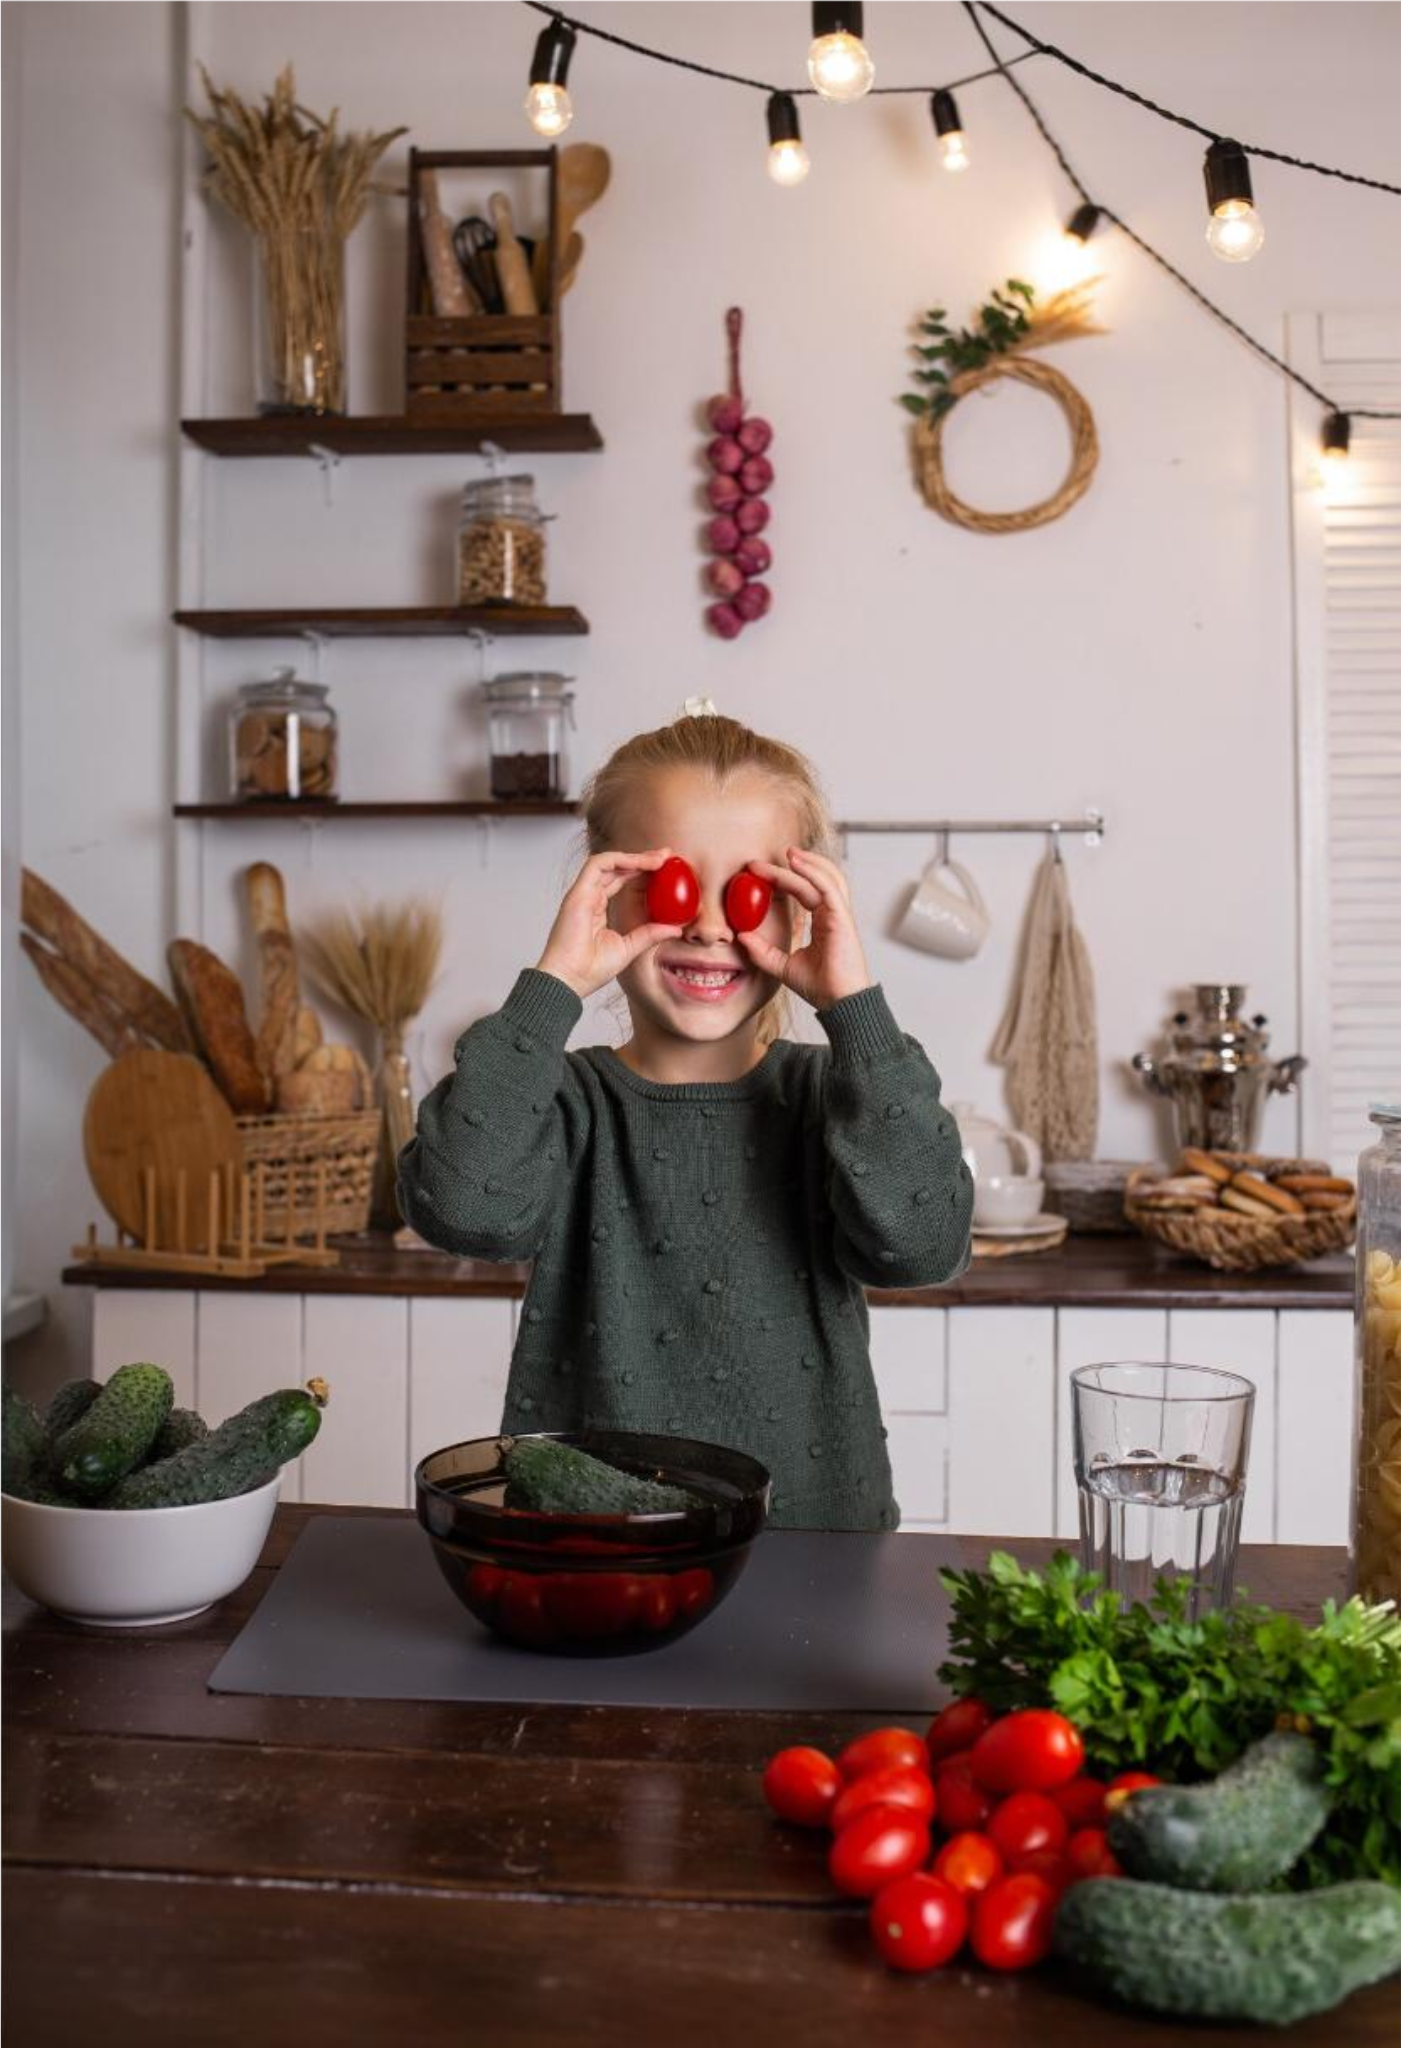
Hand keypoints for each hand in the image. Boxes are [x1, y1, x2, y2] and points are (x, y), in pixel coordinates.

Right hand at [535, 848, 683, 999]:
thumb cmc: (589, 970)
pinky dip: (619, 859)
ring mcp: (582, 894)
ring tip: (659, 858)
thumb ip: (650, 935)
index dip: (642, 871)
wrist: (569, 980)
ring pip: (609, 863)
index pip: (621, 881)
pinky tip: (640, 862)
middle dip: (643, 859)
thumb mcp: (629, 948)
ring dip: (635, 857)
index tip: (665, 868)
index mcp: (598, 909)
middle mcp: (589, 898)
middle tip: (667, 856)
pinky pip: (597, 865)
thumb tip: (675, 929)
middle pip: (617, 869)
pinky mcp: (577, 893)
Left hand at [736, 846, 873, 1010]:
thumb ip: (763, 951)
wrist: (840, 1004)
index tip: (757, 873)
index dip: (783, 879)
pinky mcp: (841, 918)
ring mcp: (839, 915)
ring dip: (806, 862)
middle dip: (789, 866)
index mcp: (823, 922)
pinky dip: (812, 872)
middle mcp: (833, 914)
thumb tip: (741, 936)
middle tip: (760, 861)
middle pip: (814, 879)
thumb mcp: (783, 966)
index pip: (804, 891)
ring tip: (785, 852)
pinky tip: (796, 863)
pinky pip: (827, 887)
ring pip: (825, 877)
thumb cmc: (821, 987)